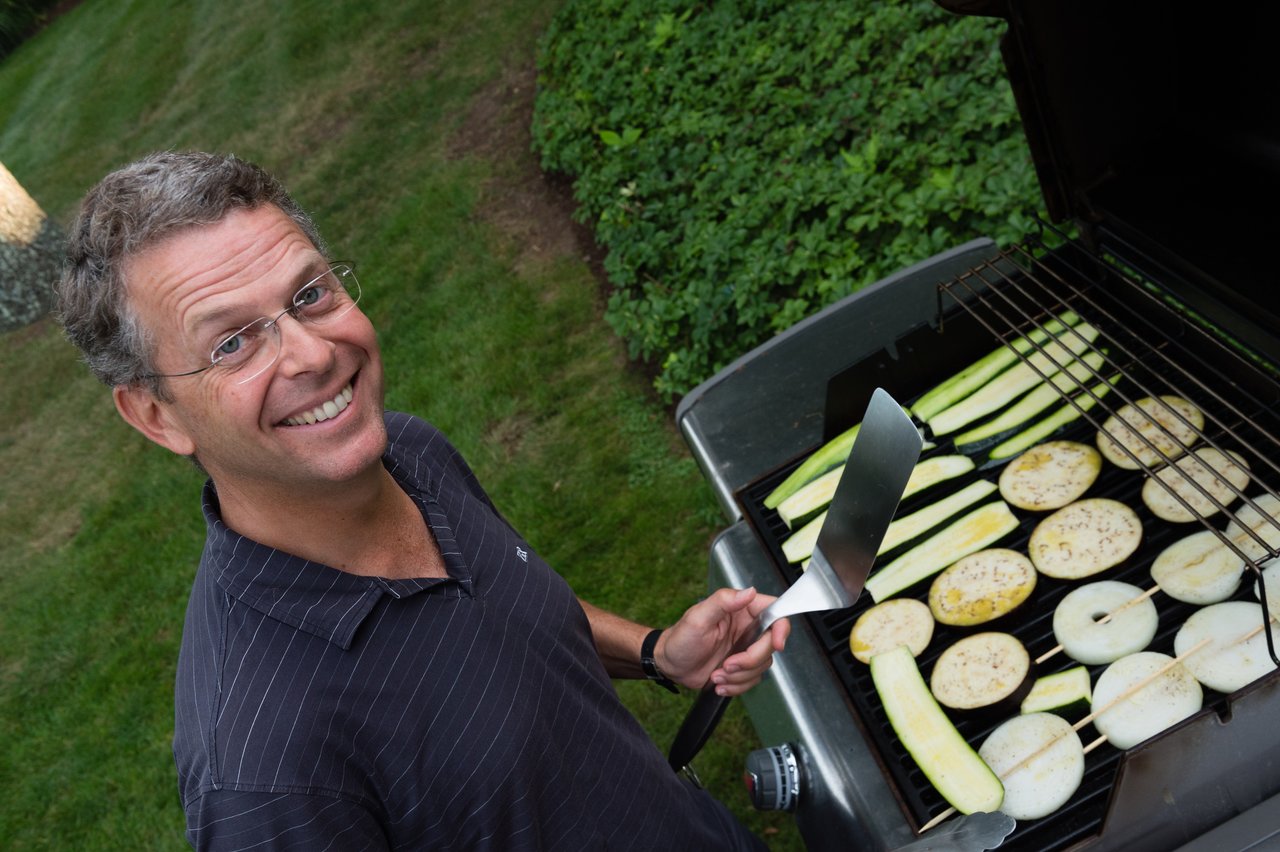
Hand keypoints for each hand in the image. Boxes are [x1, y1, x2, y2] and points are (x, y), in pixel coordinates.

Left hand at [656, 587, 789, 696]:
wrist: (670, 665)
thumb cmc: (680, 638)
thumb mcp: (698, 617)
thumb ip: (724, 601)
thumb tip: (749, 591)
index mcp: (741, 610)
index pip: (774, 611)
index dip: (781, 627)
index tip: (776, 644)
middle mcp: (747, 628)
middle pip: (770, 645)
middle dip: (750, 660)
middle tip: (727, 664)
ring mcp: (746, 648)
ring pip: (762, 666)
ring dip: (739, 676)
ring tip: (716, 674)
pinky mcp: (742, 667)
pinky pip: (752, 680)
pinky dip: (736, 685)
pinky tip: (719, 682)